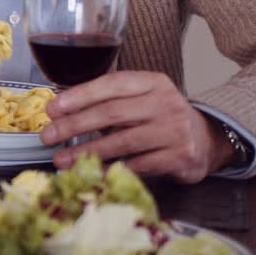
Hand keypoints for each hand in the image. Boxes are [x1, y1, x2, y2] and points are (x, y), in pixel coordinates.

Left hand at [39, 71, 232, 183]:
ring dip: (86, 152)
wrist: (207, 139)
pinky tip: (91, 172)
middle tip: (48, 136)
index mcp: (152, 82)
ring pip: (122, 141)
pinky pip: (139, 165)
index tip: (52, 109)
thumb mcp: (140, 100)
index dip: (79, 96)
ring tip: (61, 159)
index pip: (111, 84)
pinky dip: (111, 169)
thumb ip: (107, 101)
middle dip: (74, 125)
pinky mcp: (181, 156)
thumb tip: (59, 113)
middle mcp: (166, 103)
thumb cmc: (160, 118)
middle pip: (112, 113)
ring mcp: (176, 130)